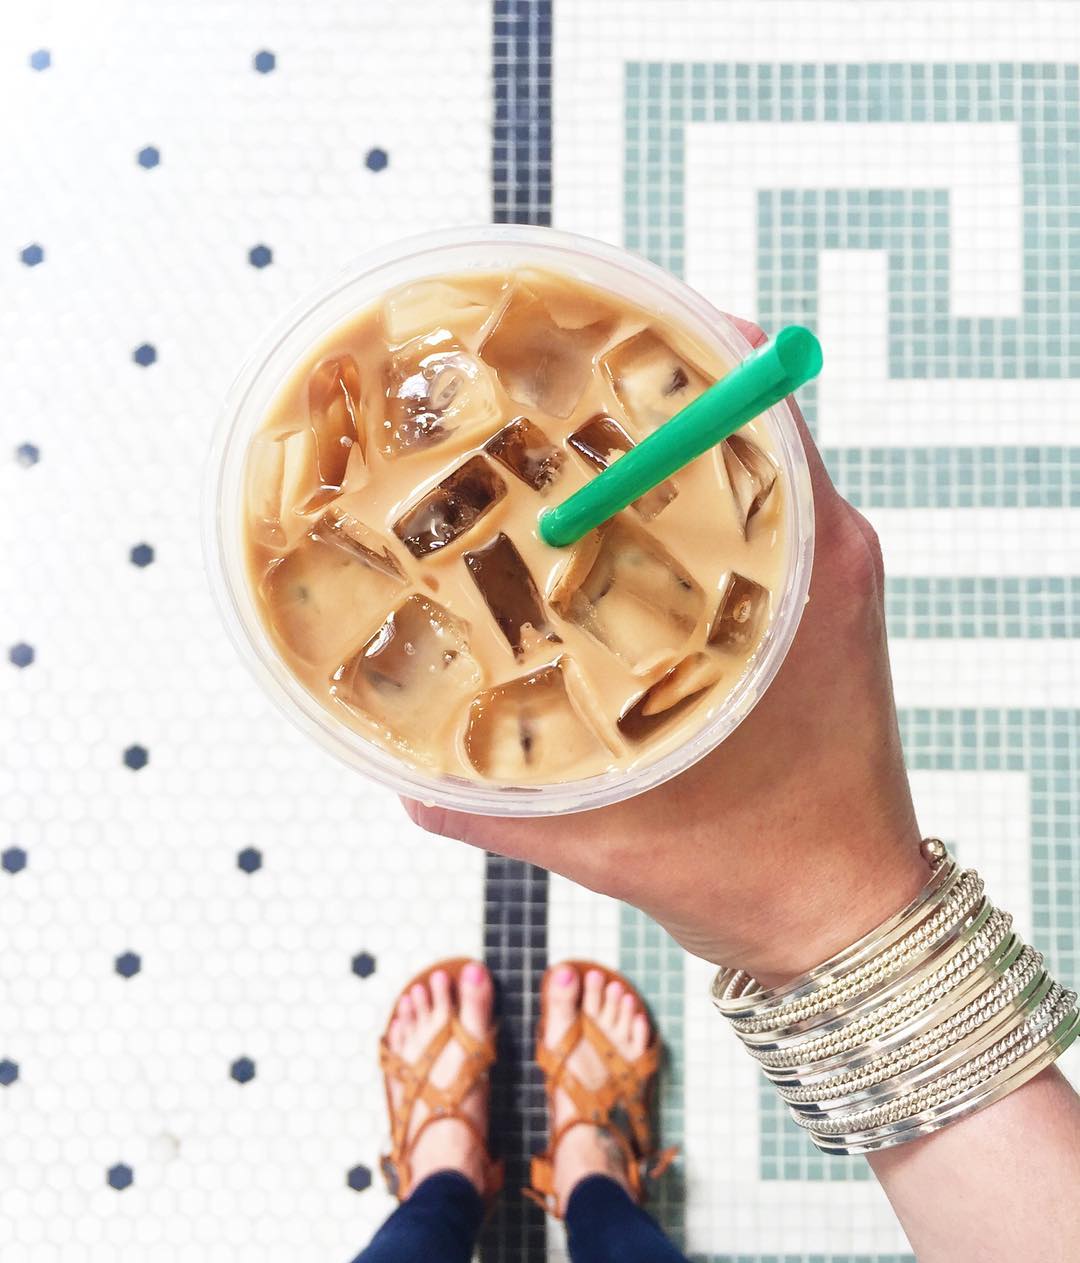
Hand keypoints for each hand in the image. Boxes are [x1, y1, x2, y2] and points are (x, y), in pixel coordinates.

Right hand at [405, 320, 927, 983]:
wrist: (845, 928)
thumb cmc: (760, 878)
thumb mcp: (618, 841)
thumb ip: (501, 811)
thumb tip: (403, 787)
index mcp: (806, 584)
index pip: (760, 412)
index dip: (690, 346)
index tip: (610, 312)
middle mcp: (823, 563)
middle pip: (740, 429)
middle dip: (648, 392)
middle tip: (544, 378)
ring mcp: (820, 588)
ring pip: (742, 474)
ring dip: (662, 448)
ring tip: (558, 439)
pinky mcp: (810, 618)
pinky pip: (746, 527)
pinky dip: (681, 507)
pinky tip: (600, 530)